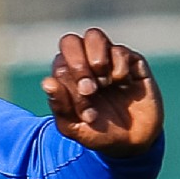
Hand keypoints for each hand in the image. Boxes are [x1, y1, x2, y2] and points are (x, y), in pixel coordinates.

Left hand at [41, 28, 162, 157]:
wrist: (132, 142)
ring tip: (105, 83)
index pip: (59, 64)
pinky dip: (119, 67)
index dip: (68, 83)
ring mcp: (108, 60)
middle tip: (90, 89)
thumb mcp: (74, 128)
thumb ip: (60, 106)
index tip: (84, 105)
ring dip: (96, 59)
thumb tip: (47, 82)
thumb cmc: (98, 134)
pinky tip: (124, 83)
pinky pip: (120, 50)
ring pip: (93, 35)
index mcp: (67, 79)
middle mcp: (85, 64)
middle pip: (70, 41)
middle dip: (78, 65)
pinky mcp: (131, 60)